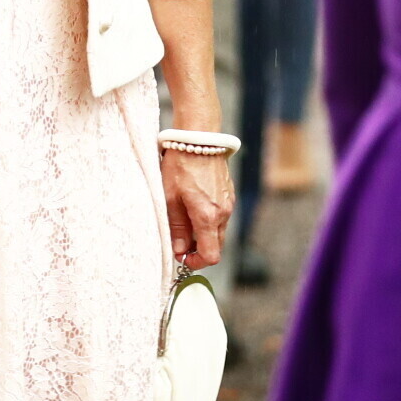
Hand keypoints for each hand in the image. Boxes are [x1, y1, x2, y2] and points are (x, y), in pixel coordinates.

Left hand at [162, 149, 233, 269]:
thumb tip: (179, 249)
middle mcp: (224, 213)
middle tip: (179, 241)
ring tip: (184, 220)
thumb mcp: (170, 198)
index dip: (196, 262)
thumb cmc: (181, 165)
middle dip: (199, 249)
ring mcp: (229, 204)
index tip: (181, 256)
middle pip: (216, 246)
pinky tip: (193, 206)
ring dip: (203, 234)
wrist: (199, 139)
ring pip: (218, 231)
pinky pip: (221, 217)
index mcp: (209, 216)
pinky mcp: (229, 195)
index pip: (211, 256)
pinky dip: (208, 220)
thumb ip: (177, 228)